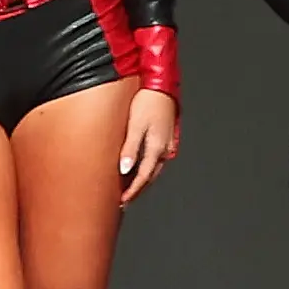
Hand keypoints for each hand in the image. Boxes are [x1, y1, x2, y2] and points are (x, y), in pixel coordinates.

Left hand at [119, 88, 179, 202]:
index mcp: (157, 149)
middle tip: (123, 200)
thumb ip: (130, 149)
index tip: (121, 202)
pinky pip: (155, 160)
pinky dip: (146, 168)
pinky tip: (139, 167)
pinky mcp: (165, 138)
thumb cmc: (147, 102)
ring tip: (129, 187)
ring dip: (142, 180)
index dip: (132, 191)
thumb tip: (124, 170)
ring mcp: (167, 144)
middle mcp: (164, 150)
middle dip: (137, 190)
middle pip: (149, 177)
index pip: (143, 178)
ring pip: (153, 169)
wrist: (162, 86)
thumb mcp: (135, 126)